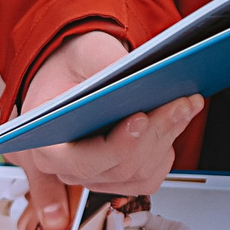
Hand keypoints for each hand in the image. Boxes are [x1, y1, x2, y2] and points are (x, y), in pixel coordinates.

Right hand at [7, 33, 201, 195]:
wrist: (75, 73)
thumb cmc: (72, 66)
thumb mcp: (83, 51)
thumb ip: (103, 60)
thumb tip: (138, 73)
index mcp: (45, 142)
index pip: (80, 160)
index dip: (116, 146)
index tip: (141, 118)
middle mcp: (66, 168)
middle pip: (118, 168)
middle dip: (156, 134)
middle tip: (180, 102)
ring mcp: (94, 176)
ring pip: (138, 176)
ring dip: (167, 140)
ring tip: (184, 105)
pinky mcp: (117, 178)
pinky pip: (147, 178)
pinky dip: (166, 151)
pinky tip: (175, 121)